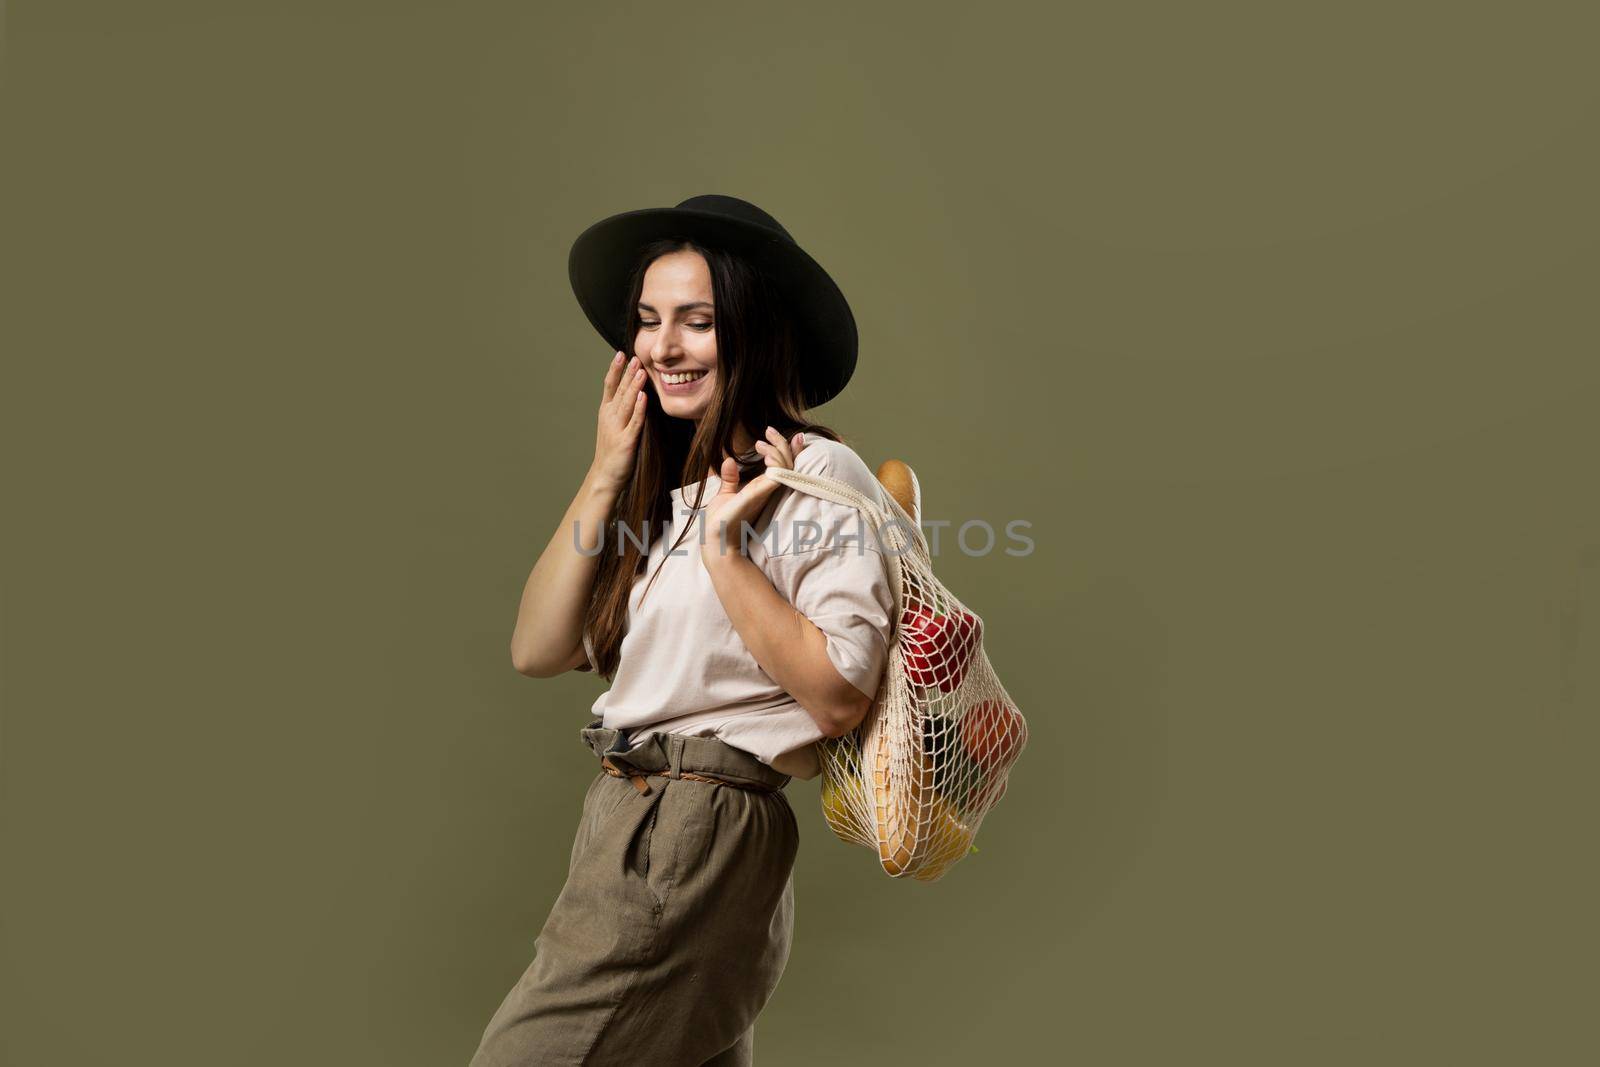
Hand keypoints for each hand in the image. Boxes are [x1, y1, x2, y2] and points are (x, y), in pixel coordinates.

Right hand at [590, 351, 648, 490]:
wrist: (604, 477)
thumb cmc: (611, 452)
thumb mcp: (613, 426)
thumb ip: (621, 410)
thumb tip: (633, 393)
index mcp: (606, 412)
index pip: (610, 386)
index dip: (615, 370)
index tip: (621, 354)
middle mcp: (609, 418)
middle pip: (618, 391)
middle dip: (627, 373)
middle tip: (634, 356)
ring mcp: (617, 429)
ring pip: (626, 403)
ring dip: (633, 386)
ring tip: (640, 370)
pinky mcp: (626, 441)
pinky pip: (635, 422)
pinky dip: (639, 409)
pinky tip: (644, 397)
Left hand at [701, 427, 807, 559]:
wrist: (716, 539)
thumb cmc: (721, 521)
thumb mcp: (725, 494)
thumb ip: (730, 478)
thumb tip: (728, 460)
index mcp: (762, 487)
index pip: (781, 466)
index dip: (787, 450)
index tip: (782, 434)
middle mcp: (768, 489)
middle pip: (789, 463)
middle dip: (784, 444)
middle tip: (770, 430)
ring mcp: (767, 491)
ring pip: (786, 465)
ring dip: (778, 449)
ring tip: (761, 443)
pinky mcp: (762, 493)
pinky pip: (778, 473)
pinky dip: (775, 460)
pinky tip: (765, 453)